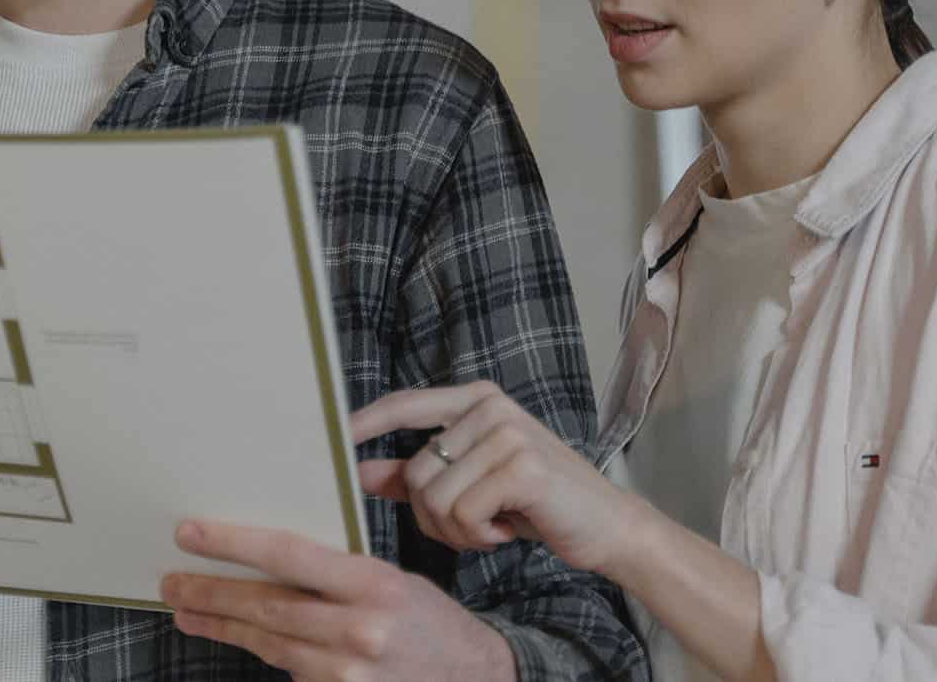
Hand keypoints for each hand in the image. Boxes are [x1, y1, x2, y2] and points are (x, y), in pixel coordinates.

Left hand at [163, 519, 514, 680]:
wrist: (474, 676)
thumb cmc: (429, 620)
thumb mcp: (391, 580)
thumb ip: (335, 573)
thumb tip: (268, 559)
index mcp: (374, 584)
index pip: (289, 555)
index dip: (233, 543)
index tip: (191, 533)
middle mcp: (359, 629)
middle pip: (266, 606)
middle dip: (211, 592)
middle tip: (172, 581)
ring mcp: (348, 672)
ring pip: (268, 643)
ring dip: (222, 625)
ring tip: (188, 610)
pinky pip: (290, 672)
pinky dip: (265, 652)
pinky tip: (239, 637)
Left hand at [352, 381, 638, 574]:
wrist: (606, 525)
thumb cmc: (535, 504)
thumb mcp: (472, 484)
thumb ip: (417, 475)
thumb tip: (361, 471)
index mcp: (476, 400)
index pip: (403, 404)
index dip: (363, 423)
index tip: (331, 440)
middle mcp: (490, 406)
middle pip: (415, 472)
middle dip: (433, 517)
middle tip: (473, 526)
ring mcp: (508, 432)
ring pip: (435, 498)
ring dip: (457, 531)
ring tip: (493, 526)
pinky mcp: (523, 466)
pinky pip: (463, 513)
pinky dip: (479, 536)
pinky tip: (509, 529)